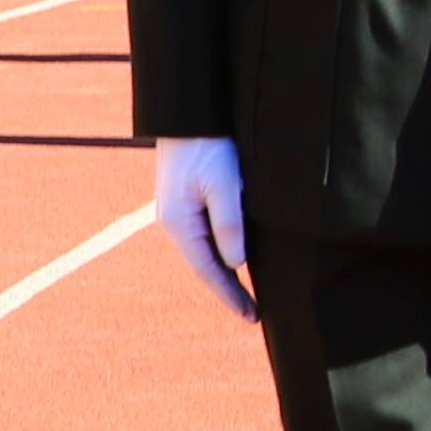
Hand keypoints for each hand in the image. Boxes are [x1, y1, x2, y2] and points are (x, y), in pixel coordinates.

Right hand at [151, 135, 253, 317]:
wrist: (190, 113)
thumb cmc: (207, 146)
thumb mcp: (224, 184)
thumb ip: (229, 224)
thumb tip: (235, 263)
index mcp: (179, 223)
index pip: (208, 271)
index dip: (230, 295)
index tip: (251, 316)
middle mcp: (176, 222)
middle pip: (206, 266)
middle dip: (228, 290)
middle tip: (253, 314)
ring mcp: (181, 211)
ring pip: (207, 251)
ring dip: (227, 272)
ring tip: (248, 294)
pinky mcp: (189, 200)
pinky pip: (208, 235)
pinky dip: (223, 251)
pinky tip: (237, 258)